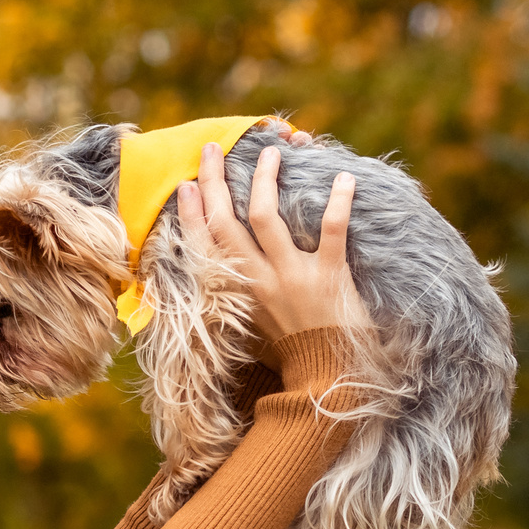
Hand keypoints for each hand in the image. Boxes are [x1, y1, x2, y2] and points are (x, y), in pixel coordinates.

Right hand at [176, 141, 370, 364]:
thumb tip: (239, 258)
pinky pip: (331, 230)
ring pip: (266, 216)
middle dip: (216, 182)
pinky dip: (338, 201)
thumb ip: (248, 291)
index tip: (185, 185)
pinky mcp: (329, 276)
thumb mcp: (259, 322)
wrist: (328, 378)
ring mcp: (293, 277)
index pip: (206, 246)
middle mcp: (260, 281)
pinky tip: (343, 177)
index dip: (193, 214)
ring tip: (271, 152)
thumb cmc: (295, 353)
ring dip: (265, 179)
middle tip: (213, 150)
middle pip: (228, 222)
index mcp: (240, 293)